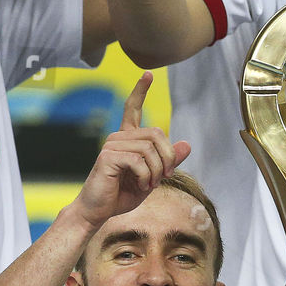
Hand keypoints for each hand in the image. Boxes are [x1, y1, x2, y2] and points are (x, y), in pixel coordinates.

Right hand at [73, 72, 190, 227]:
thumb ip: (168, 161)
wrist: (98, 211)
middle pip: (156, 133)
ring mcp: (111, 145)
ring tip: (150, 185)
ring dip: (157, 171)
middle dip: (168, 157)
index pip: (133, 109)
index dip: (140, 91)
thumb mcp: (153, 177)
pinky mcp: (108, 157)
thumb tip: (187, 144)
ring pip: (149, 149)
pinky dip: (147, 176)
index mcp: (127, 139)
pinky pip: (139, 161)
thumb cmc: (122, 195)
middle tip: (165, 177)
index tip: (147, 74)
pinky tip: (141, 186)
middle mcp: (118, 137)